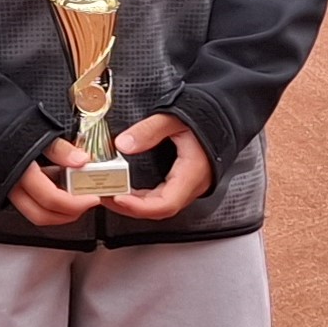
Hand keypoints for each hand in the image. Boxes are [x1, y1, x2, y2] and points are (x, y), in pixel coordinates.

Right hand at [8, 138, 111, 228]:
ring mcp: (7, 190)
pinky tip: (58, 189)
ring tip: (75, 198)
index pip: (51, 199)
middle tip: (85, 203)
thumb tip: (81, 160)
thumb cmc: (6, 124)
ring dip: (58, 212)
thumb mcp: (37, 130)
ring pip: (35, 213)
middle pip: (42, 216)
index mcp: (20, 172)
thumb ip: (60, 148)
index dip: (76, 204)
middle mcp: (11, 186)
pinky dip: (48, 204)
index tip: (93, 197)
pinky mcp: (7, 189)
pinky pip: (30, 204)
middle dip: (68, 214)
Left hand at [97, 114, 213, 220]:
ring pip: (159, 206)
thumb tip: (123, 144)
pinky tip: (125, 191)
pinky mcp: (181, 183)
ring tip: (109, 194)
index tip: (118, 198)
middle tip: (104, 195)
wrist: (223, 117)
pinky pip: (160, 198)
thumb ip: (149, 130)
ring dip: (133, 205)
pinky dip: (141, 198)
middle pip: (159, 209)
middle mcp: (191, 186)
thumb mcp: (174, 118)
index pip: (166, 204)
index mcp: (192, 173)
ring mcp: (187, 187)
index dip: (140, 207)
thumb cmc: (206, 118)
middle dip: (129, 207)